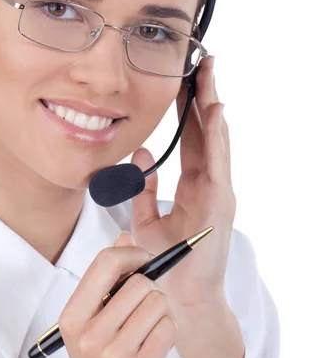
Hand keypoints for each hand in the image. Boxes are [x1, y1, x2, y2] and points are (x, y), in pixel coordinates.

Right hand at [60, 231, 174, 357]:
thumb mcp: (93, 320)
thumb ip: (107, 277)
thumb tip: (125, 236)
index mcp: (72, 316)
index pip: (104, 263)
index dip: (131, 253)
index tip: (142, 258)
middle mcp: (88, 335)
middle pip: (138, 282)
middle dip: (150, 289)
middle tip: (145, 304)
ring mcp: (113, 355)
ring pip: (157, 303)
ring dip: (162, 311)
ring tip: (149, 326)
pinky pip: (168, 327)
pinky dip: (169, 330)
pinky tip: (157, 343)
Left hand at [129, 55, 234, 309]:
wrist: (179, 295)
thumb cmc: (167, 259)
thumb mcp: (146, 218)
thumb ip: (143, 187)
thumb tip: (138, 154)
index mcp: (192, 183)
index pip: (190, 136)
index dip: (187, 107)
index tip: (183, 78)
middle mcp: (208, 182)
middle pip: (206, 130)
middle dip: (203, 96)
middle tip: (202, 62)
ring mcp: (217, 191)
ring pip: (215, 140)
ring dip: (211, 106)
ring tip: (209, 75)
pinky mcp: (219, 204)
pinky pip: (216, 163)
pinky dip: (215, 138)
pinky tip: (214, 113)